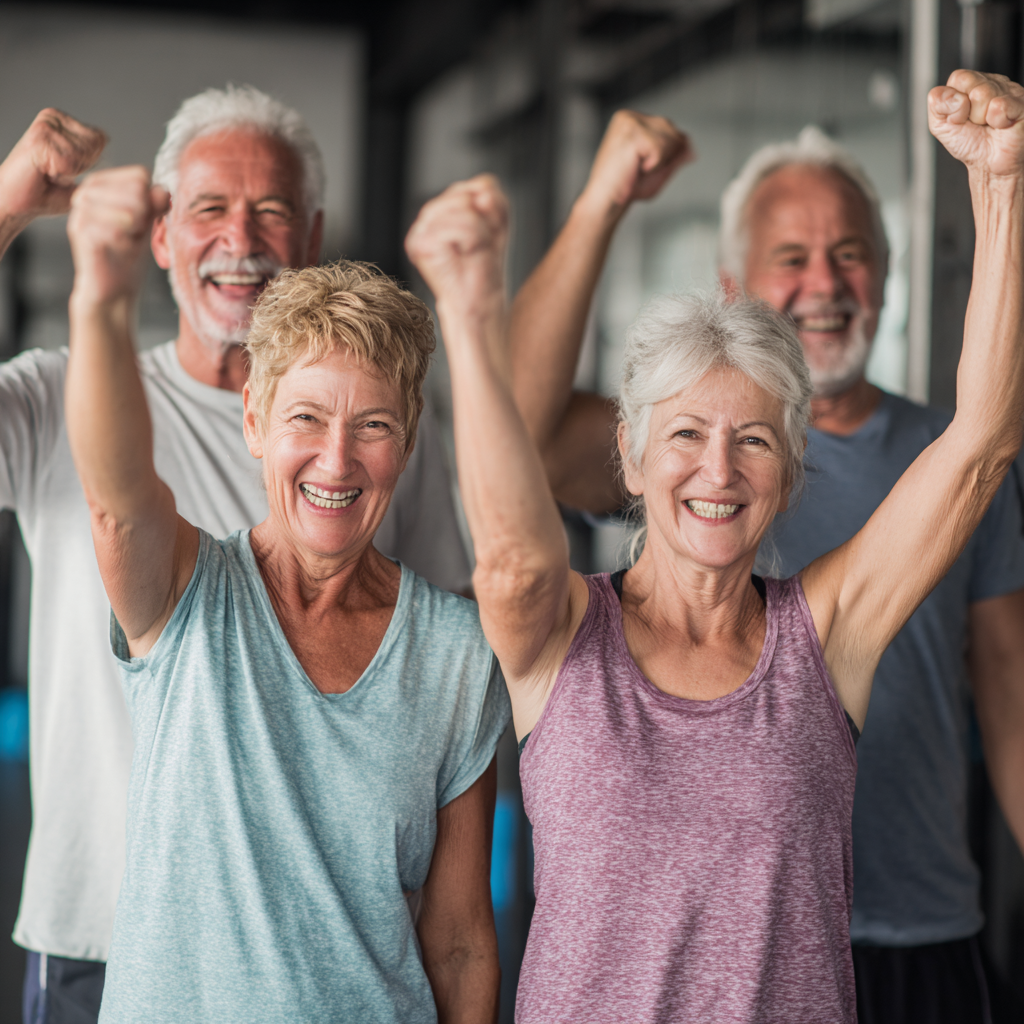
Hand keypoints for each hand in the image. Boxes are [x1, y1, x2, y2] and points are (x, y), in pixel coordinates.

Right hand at [0, 108, 105, 224]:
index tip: (65, 169)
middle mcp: (53, 117)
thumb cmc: (45, 192)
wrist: (15, 202)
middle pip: (96, 145)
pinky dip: (61, 174)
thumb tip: (138, 176)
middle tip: (56, 172)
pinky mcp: (39, 138)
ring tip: (49, 172)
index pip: (101, 139)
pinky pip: (71, 162)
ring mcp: (45, 125)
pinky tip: (44, 172)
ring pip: (85, 153)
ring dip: (70, 171)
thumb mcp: (81, 177)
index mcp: (63, 121)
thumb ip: (101, 168)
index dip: (89, 163)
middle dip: (82, 167)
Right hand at [67, 167, 168, 305]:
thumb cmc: (128, 255)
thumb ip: (154, 203)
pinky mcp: (81, 232)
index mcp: (100, 184)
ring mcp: (80, 211)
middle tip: (131, 235)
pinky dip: (127, 245)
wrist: (112, 289)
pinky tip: (117, 251)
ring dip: (136, 232)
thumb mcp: (146, 223)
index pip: (140, 175)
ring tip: (123, 243)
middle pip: (138, 189)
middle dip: (144, 218)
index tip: (140, 221)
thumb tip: (163, 190)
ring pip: (132, 209)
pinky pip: (120, 230)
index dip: (151, 202)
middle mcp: (86, 192)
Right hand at [405, 174, 508, 314]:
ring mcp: (421, 229)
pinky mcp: (421, 243)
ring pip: (464, 206)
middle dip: (485, 221)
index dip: (493, 212)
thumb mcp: (498, 225)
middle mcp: (428, 217)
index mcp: (444, 210)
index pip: (478, 186)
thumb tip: (483, 195)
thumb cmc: (485, 267)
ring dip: (480, 232)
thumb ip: (494, 198)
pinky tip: (465, 255)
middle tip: (480, 246)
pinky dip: (474, 240)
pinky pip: (462, 224)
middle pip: (468, 193)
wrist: (480, 302)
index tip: (488, 236)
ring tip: (471, 251)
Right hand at [581, 110, 692, 213]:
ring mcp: (629, 121)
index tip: (641, 166)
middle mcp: (630, 116)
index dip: (666, 154)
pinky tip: (634, 168)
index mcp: (633, 120)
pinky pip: (660, 150)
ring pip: (669, 140)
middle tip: (639, 169)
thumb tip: (692, 149)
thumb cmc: (626, 189)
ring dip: (658, 162)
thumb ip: (675, 157)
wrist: (605, 202)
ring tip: (636, 169)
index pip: (670, 130)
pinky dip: (653, 165)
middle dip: (664, 157)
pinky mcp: (631, 132)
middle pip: (673, 132)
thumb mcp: (657, 170)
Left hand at [929, 71, 1023, 178]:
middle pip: (972, 84)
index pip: (958, 77)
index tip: (960, 117)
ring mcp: (1011, 90)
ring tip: (988, 125)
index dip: (954, 102)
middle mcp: (993, 83)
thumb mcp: (941, 126)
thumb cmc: (969, 143)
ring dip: (981, 118)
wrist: (989, 164)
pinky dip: (997, 121)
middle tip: (976, 123)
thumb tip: (944, 93)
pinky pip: (1000, 105)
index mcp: (972, 84)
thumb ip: (936, 105)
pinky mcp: (1022, 103)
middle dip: (968, 111)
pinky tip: (1001, 125)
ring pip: (984, 94)